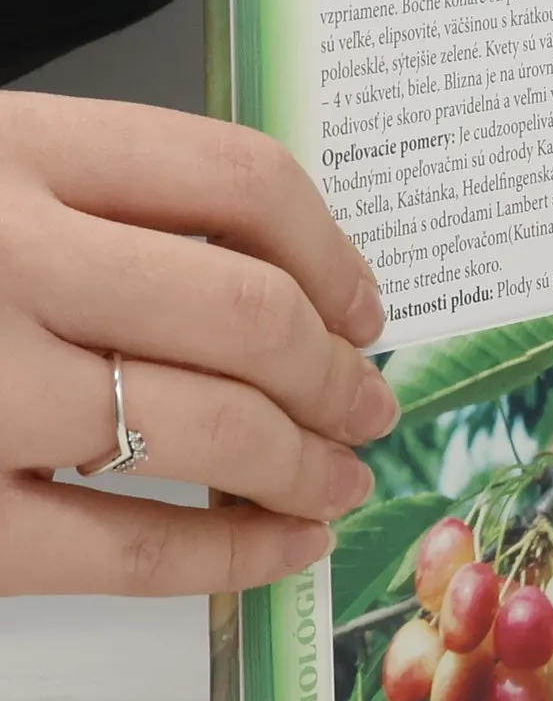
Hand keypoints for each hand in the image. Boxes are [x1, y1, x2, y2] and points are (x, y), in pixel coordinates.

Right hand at [0, 93, 393, 595]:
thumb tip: (278, 289)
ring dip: (307, 463)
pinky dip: (231, 554)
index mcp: (11, 146)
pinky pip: (127, 548)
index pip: (237, 176)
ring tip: (340, 479)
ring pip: (209, 427)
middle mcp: (1, 254)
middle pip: (247, 313)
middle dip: (336, 375)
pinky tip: (282, 548)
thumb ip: (91, 207)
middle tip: (368, 406)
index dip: (332, 250)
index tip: (364, 304)